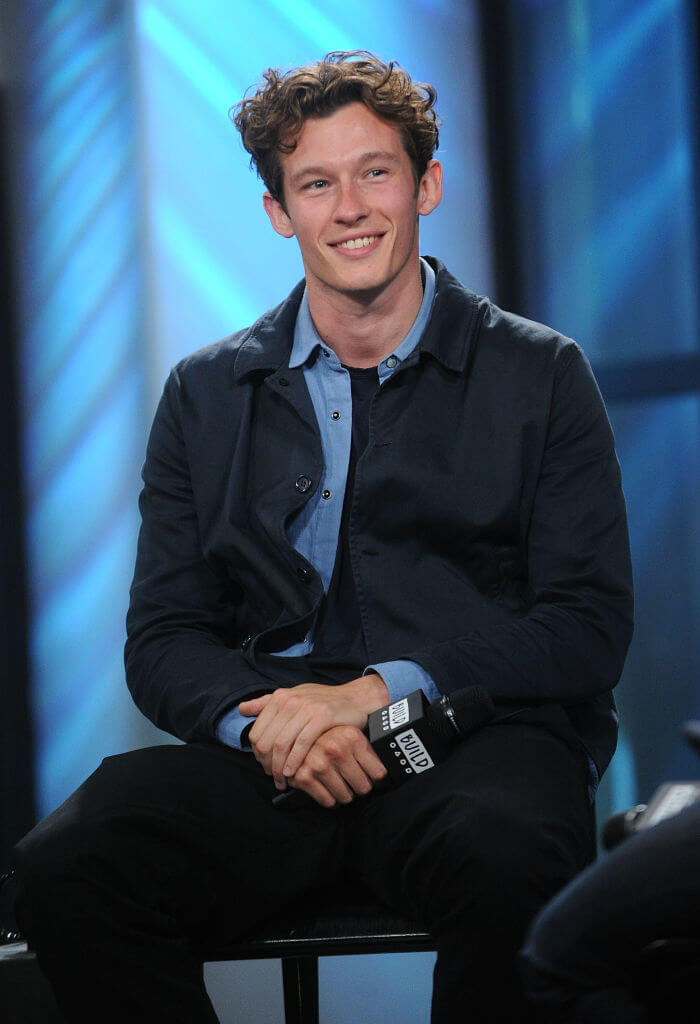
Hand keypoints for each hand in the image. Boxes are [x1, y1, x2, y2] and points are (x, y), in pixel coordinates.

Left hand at [238, 674, 388, 788]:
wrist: (355, 699)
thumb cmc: (323, 702)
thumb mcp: (294, 698)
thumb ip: (267, 703)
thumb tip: (242, 709)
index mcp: (279, 697)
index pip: (257, 732)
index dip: (257, 754)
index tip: (265, 767)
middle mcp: (290, 700)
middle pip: (267, 740)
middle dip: (267, 764)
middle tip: (273, 778)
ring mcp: (306, 707)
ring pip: (282, 743)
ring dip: (280, 767)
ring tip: (283, 780)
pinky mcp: (322, 716)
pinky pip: (302, 743)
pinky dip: (295, 761)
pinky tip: (294, 772)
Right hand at [288, 725, 387, 807]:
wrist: (294, 735)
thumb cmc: (328, 735)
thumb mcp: (350, 732)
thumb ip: (369, 745)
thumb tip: (396, 762)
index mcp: (352, 736)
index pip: (379, 773)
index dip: (377, 780)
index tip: (373, 780)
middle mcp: (336, 748)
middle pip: (364, 788)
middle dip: (360, 789)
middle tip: (356, 785)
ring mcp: (319, 763)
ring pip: (346, 797)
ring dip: (345, 796)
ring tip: (342, 788)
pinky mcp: (304, 776)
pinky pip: (328, 801)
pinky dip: (330, 800)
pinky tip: (328, 791)